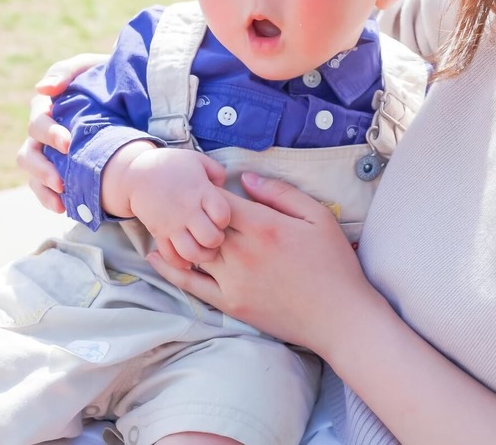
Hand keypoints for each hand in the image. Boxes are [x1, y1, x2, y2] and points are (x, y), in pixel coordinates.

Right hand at [15, 52, 108, 212]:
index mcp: (48, 107)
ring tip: (60, 198)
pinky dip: (49, 198)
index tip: (68, 144)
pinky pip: (44, 188)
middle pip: (28, 152)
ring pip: (32, 173)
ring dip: (42, 186)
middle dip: (42, 167)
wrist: (134, 97)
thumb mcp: (91, 67)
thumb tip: (42, 88)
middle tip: (62, 180)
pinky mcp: (59, 169)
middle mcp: (44, 132)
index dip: (49, 133)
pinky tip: (62, 207)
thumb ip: (68, 71)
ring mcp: (49, 153)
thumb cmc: (108, 79)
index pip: (38, 121)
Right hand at [110, 146, 231, 269]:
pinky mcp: (158, 234)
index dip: (226, 219)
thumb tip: (226, 187)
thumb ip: (217, 172)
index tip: (220, 216)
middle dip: (217, 240)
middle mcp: (187, 210)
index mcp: (200, 191)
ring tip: (204, 248)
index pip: (223, 215)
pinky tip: (187, 257)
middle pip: (210, 238)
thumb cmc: (171, 165)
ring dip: (202, 255)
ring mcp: (172, 224)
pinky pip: (170, 256)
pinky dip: (181, 261)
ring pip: (192, 252)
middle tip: (215, 235)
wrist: (136, 174)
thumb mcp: (198, 160)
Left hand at [148, 172, 381, 353]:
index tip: (207, 185)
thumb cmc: (334, 264)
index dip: (209, 190)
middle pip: (203, 223)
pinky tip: (156, 256)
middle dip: (193, 210)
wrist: (339, 317)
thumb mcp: (318, 217)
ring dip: (180, 234)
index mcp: (264, 226)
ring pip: (193, 250)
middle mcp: (242, 252)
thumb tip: (246, 178)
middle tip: (185, 200)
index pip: (220, 199)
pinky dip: (171, 269)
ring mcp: (233, 280)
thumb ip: (281, 193)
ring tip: (168, 220)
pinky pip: (191, 283)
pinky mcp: (230, 304)